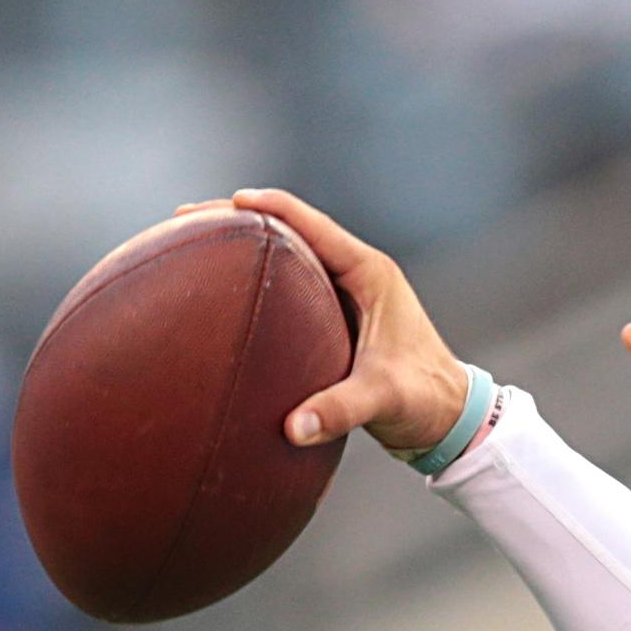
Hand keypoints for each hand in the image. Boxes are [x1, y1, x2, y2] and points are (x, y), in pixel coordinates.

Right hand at [174, 190, 468, 452]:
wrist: (448, 418)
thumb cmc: (425, 400)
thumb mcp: (383, 400)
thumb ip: (340, 410)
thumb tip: (292, 428)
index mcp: (370, 273)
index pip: (311, 224)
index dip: (267, 206)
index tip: (225, 202)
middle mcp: (357, 274)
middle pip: (290, 229)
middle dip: (237, 218)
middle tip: (182, 218)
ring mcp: (345, 294)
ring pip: (286, 255)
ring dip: (242, 246)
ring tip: (186, 244)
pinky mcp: (335, 317)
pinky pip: (287, 285)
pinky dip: (253, 279)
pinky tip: (216, 291)